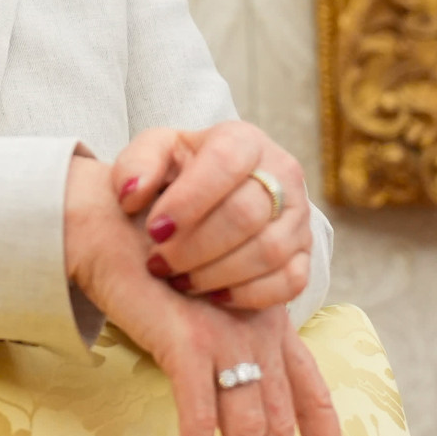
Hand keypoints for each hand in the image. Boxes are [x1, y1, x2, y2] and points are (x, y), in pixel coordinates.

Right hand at [65, 156, 344, 435]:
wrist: (113, 227)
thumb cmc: (152, 267)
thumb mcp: (207, 307)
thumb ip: (230, 344)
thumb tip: (231, 399)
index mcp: (269, 326)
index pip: (312, 395)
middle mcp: (258, 331)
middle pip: (283, 422)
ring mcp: (226, 336)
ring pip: (249, 428)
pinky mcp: (187, 342)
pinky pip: (199, 418)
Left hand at [110, 123, 313, 309]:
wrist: (218, 195)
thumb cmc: (182, 172)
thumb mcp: (155, 155)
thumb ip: (136, 165)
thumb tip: (130, 195)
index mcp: (243, 140)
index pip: (224, 164)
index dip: (189, 201)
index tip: (155, 230)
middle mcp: (282, 172)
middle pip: (246, 214)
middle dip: (196, 247)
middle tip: (159, 264)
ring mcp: (298, 215)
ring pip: (269, 251)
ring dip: (217, 274)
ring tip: (180, 281)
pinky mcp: (306, 254)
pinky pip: (291, 281)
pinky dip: (250, 294)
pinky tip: (214, 295)